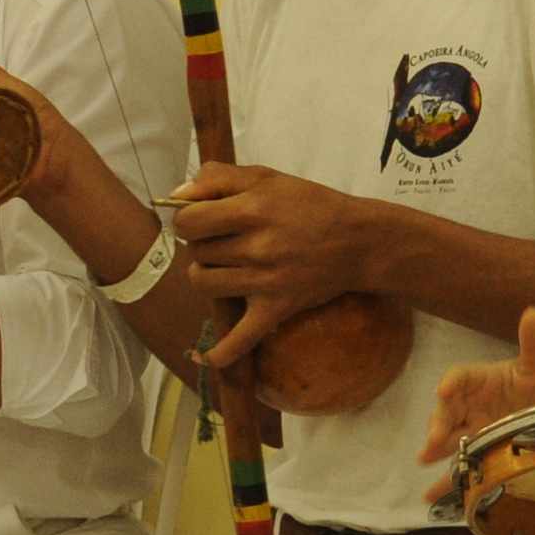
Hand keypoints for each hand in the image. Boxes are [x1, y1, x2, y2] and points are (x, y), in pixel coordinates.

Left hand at [171, 161, 374, 365]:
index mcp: (252, 209)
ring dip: (205, 275)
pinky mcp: (276, 309)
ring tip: (222, 267)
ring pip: (205, 284)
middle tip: (223, 240)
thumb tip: (175, 195)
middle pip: (196, 252)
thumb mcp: (265, 176)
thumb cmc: (310, 205)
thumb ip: (218, 177)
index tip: (202, 220)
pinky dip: (219, 353)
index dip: (188, 219)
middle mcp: (257, 247)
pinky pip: (240, 340)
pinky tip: (202, 357)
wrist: (358, 241)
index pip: (188, 222)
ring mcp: (265, 282)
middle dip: (202, 244)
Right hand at [417, 305, 534, 498]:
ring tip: (425, 458)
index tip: (445, 391)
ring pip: (447, 439)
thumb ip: (534, 342)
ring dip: (435, 448)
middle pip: (446, 411)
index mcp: (480, 380)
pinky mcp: (475, 454)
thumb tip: (534, 312)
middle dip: (439, 423)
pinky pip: (457, 467)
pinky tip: (429, 495)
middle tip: (435, 436)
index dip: (451, 383)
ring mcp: (470, 431)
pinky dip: (444, 483)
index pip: (460, 377)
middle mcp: (469, 405)